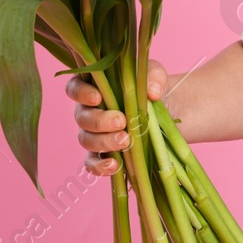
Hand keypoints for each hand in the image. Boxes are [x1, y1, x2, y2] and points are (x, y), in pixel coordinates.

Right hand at [67, 59, 169, 176]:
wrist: (167, 111)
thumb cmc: (153, 87)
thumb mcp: (156, 76)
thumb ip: (154, 76)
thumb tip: (152, 92)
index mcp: (94, 87)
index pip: (75, 88)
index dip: (82, 94)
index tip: (98, 97)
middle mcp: (89, 111)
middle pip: (81, 117)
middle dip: (99, 121)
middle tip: (121, 122)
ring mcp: (94, 135)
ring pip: (86, 140)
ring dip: (103, 142)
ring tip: (125, 141)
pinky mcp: (103, 155)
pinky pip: (92, 163)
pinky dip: (100, 166)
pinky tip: (114, 165)